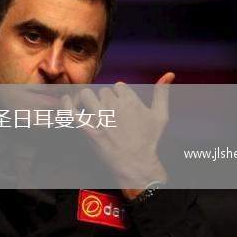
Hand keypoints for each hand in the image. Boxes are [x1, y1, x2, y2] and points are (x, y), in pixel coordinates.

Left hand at [64, 72, 174, 198]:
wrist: (136, 163)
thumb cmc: (148, 140)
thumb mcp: (160, 115)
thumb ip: (162, 93)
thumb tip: (170, 74)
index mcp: (131, 101)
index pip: (118, 85)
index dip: (118, 94)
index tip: (120, 104)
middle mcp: (116, 108)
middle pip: (102, 91)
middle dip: (104, 99)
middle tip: (108, 112)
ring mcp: (102, 119)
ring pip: (87, 95)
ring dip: (87, 99)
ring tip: (91, 107)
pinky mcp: (90, 130)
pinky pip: (73, 113)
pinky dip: (67, 104)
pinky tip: (66, 101)